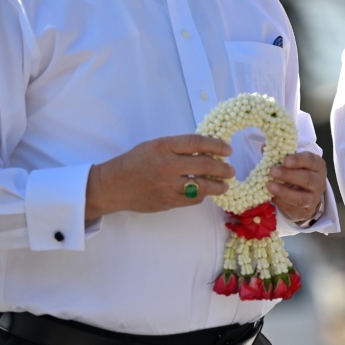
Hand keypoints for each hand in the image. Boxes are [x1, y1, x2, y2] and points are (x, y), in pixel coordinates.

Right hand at [86, 134, 234, 220]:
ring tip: (224, 185)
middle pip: (204, 165)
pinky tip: (205, 192)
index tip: (228, 150)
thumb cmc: (135, 161)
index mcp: (163, 146)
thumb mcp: (155, 146)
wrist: (113, 185)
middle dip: (222, 169)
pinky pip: (192, 199)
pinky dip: (201, 195)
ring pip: (202, 186)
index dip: (216, 145)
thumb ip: (178, 147)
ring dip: (217, 186)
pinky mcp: (167, 201)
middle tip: (231, 170)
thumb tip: (207, 150)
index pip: (196, 143)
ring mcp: (167, 185)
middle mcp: (167, 165)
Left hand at [269, 152, 328, 223]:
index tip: (285, 160)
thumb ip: (279, 155)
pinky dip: (281, 203)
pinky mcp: (304, 212)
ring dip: (284, 192)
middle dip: (289, 175)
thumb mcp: (292, 163)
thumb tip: (264, 147)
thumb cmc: (297, 174)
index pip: (311, 160)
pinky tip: (272, 197)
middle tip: (272, 171)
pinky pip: (293, 208)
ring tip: (269, 186)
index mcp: (317, 166)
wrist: (307, 196)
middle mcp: (319, 182)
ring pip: (301, 197)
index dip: (298, 160)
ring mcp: (313, 199)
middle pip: (307, 179)